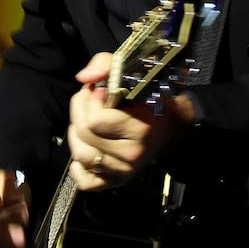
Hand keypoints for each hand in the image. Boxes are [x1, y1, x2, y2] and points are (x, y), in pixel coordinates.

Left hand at [67, 52, 194, 190]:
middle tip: (89, 102)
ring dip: (76, 135)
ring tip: (87, 123)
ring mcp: (124, 171)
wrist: (172, 125)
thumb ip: (106, 65)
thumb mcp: (131, 71)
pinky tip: (89, 148)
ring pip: (81, 156)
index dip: (89, 100)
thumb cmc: (149, 96)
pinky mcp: (116, 182)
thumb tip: (84, 78)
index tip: (98, 90)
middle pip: (84, 135)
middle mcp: (133, 154)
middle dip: (79, 111)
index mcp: (140, 128)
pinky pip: (85, 181)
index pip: (95, 120)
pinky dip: (79, 167)